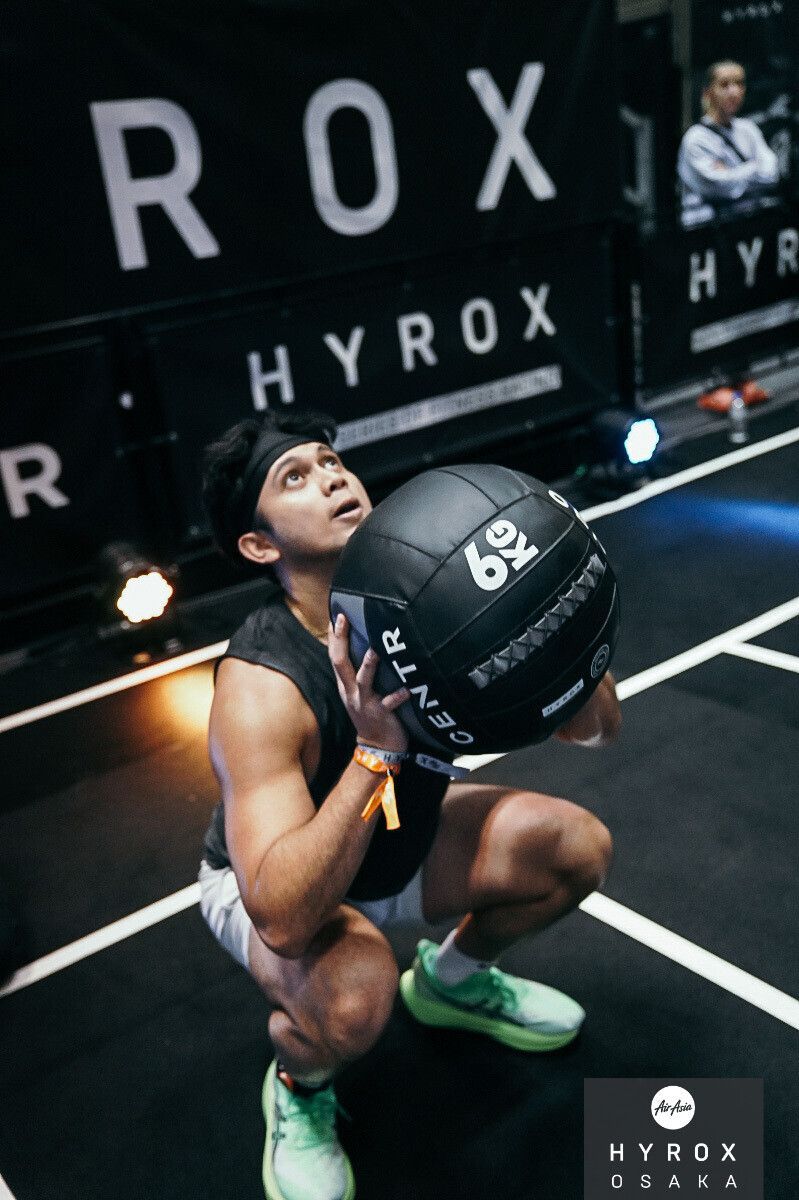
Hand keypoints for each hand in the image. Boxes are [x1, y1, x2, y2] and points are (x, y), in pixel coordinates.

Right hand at [328, 613, 409, 753]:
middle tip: (343, 619)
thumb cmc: (370, 713)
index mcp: (345, 684)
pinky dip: (399, 695)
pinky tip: (408, 688)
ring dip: (369, 663)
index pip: (334, 656)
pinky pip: (389, 703)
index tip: (335, 614)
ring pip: (364, 680)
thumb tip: (363, 644)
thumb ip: (356, 672)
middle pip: (340, 662)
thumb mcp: (356, 692)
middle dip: (341, 640)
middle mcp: (351, 691)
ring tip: (377, 648)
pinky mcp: (381, 714)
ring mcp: (364, 702)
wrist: (376, 746)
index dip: (333, 636)